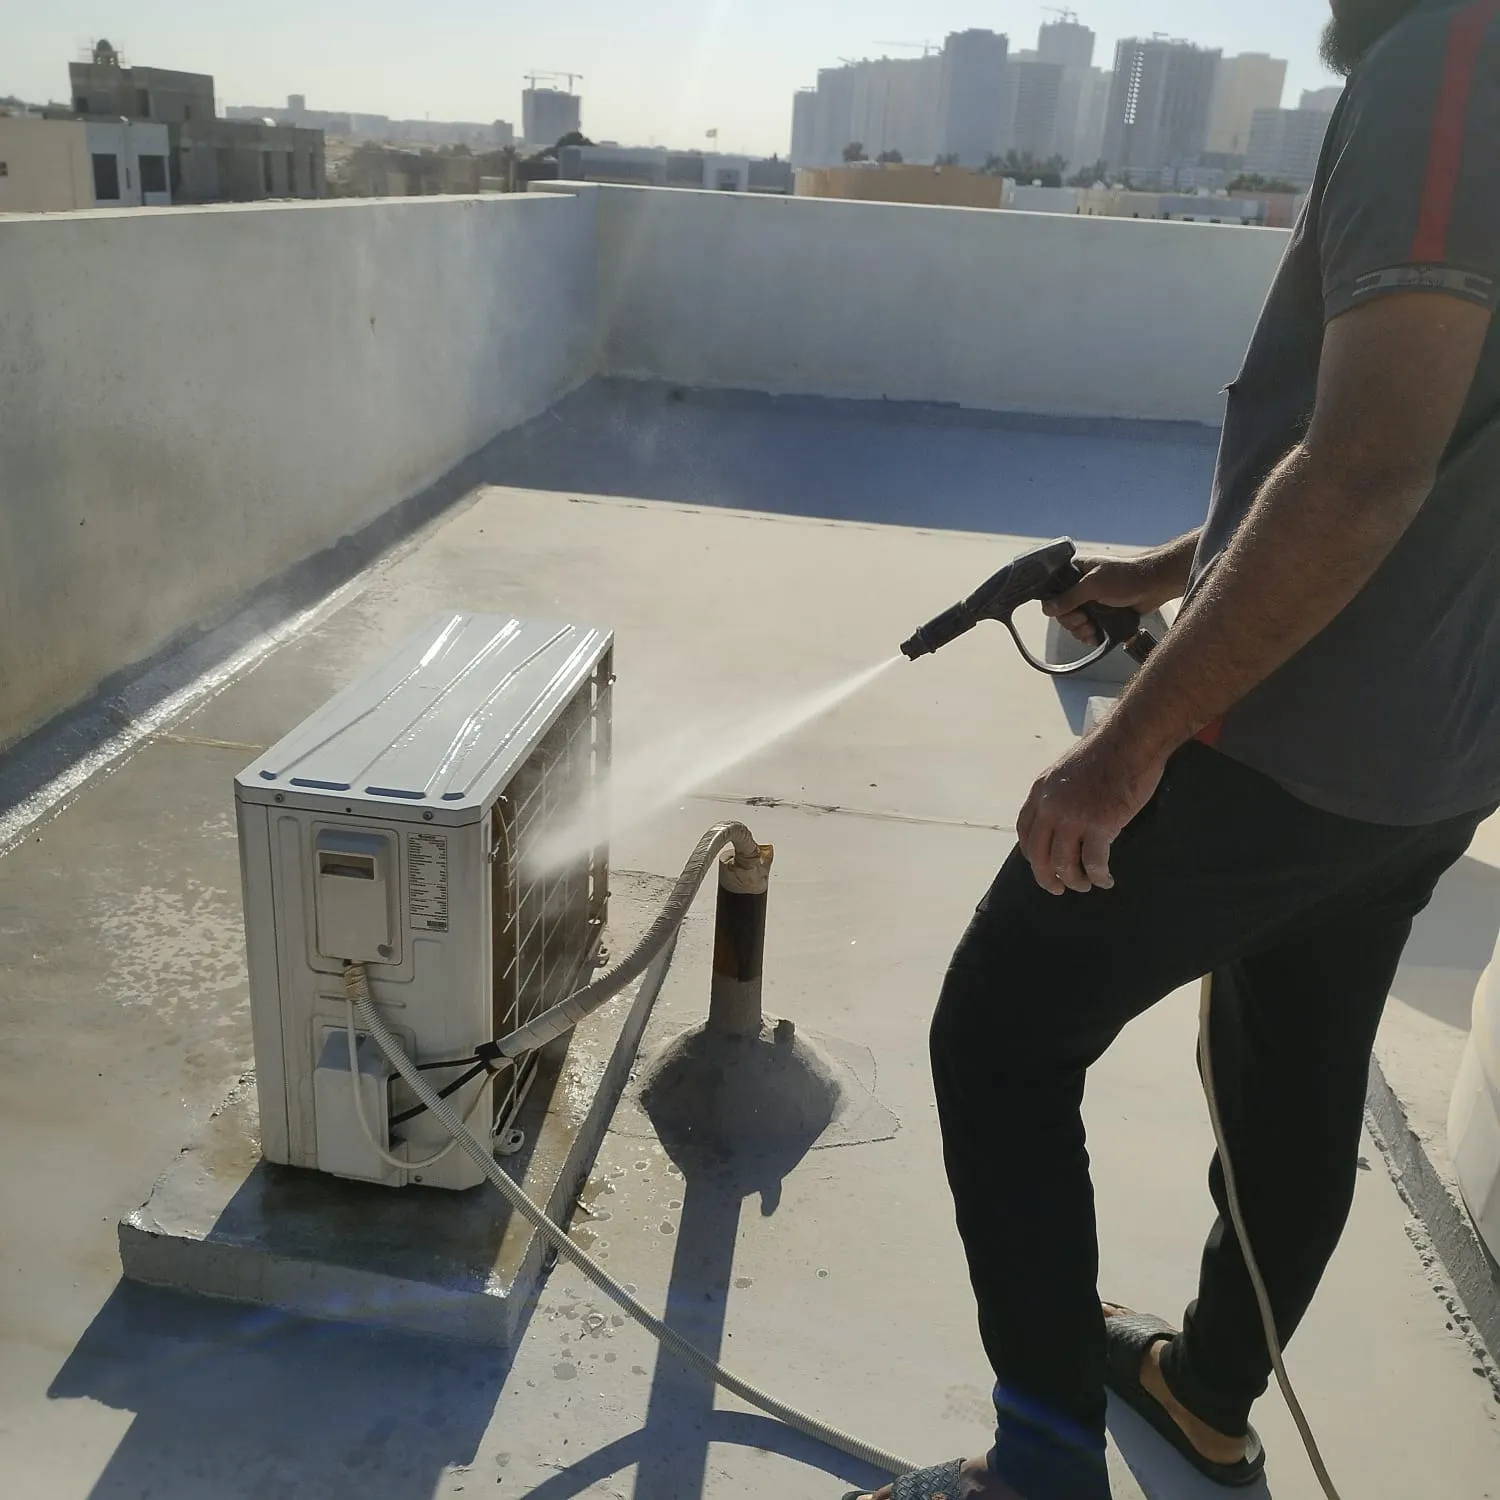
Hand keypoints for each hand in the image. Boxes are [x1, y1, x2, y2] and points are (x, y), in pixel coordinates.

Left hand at [1017, 730, 1165, 894]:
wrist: (1131, 740)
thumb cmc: (1107, 751)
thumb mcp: (1067, 769)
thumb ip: (1059, 793)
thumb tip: (1063, 816)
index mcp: (1040, 791)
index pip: (1025, 831)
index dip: (1031, 854)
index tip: (1041, 864)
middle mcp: (1050, 806)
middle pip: (1038, 854)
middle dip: (1046, 877)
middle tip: (1057, 888)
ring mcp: (1073, 817)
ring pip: (1063, 864)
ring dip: (1074, 881)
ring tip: (1086, 885)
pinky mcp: (1100, 825)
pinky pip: (1093, 863)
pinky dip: (1099, 877)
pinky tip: (1106, 880)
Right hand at [1043, 554, 1183, 646]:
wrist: (1155, 584)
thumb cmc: (1126, 577)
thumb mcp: (1093, 585)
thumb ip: (1069, 597)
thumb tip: (1048, 609)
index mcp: (1075, 572)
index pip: (1053, 593)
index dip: (1058, 607)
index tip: (1071, 611)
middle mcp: (1081, 586)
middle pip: (1063, 612)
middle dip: (1073, 622)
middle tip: (1085, 621)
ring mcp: (1092, 601)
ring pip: (1075, 623)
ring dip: (1081, 631)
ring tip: (1093, 629)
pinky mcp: (1103, 615)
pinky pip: (1089, 630)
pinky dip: (1090, 636)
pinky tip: (1096, 637)